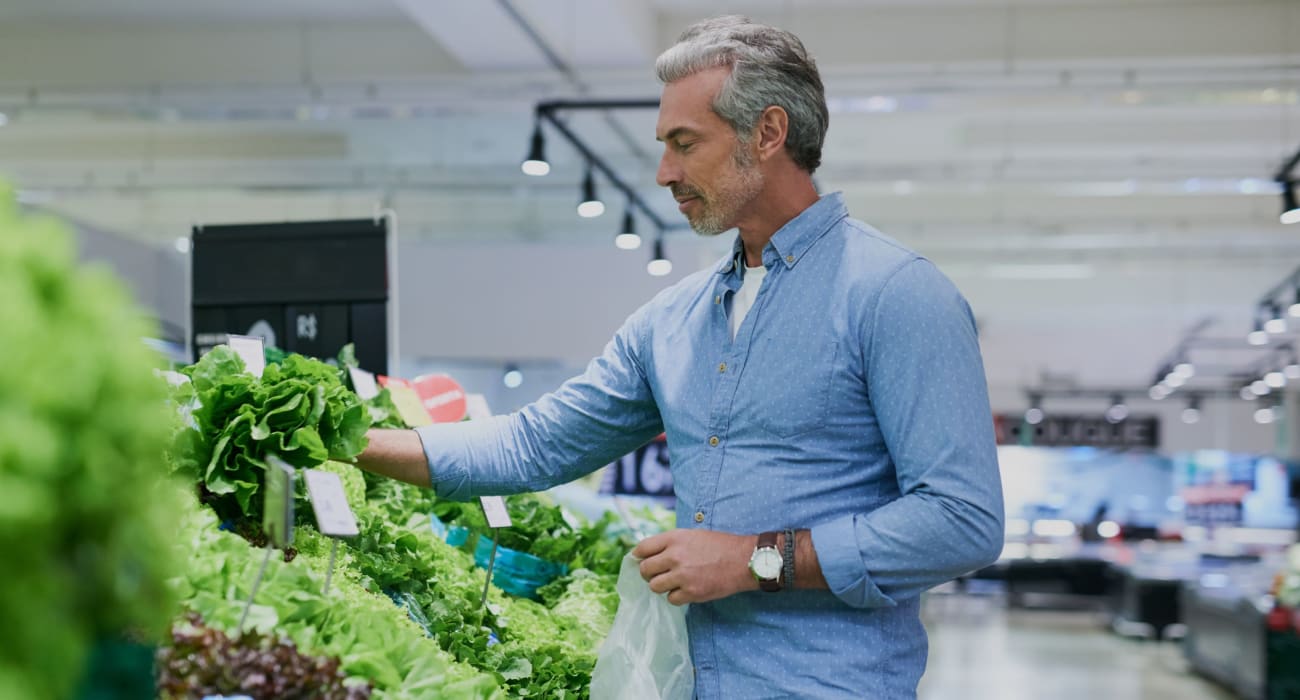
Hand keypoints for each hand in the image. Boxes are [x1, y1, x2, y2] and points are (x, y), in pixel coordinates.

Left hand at [632, 529, 755, 605]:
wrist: (744, 560)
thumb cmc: (720, 545)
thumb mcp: (693, 535)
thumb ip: (672, 543)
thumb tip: (650, 554)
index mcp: (674, 538)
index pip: (642, 548)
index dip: (639, 556)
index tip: (641, 560)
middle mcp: (675, 556)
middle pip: (645, 570)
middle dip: (649, 574)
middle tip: (658, 574)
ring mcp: (682, 575)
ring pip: (655, 587)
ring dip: (662, 586)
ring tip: (673, 583)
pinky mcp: (692, 592)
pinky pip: (671, 599)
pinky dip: (676, 596)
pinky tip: (686, 590)